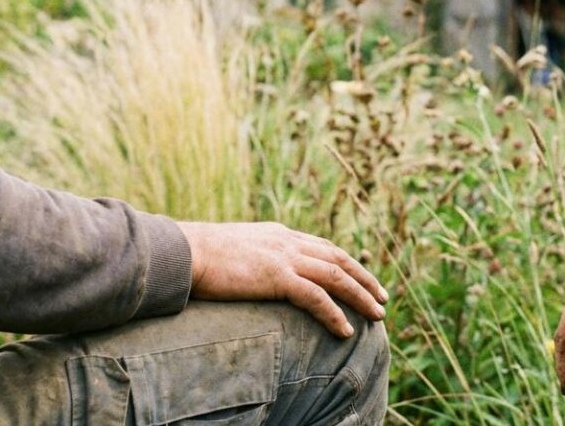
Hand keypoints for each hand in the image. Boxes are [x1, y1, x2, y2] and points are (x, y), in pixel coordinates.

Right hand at [178, 222, 388, 337]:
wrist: (182, 251)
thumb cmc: (197, 255)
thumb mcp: (232, 250)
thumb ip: (250, 257)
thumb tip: (250, 270)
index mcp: (277, 233)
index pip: (321, 246)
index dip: (345, 262)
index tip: (361, 276)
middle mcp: (287, 241)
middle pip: (338, 258)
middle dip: (364, 278)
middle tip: (382, 297)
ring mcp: (284, 257)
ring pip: (336, 276)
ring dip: (360, 296)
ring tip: (377, 315)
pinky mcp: (277, 276)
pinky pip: (316, 297)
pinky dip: (334, 314)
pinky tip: (346, 330)